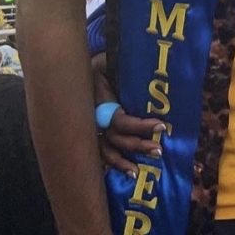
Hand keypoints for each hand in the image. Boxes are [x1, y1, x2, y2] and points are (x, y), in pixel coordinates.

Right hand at [92, 54, 162, 176]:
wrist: (73, 68)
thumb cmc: (99, 63)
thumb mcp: (108, 60)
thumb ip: (121, 65)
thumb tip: (147, 64)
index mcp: (99, 101)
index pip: (120, 121)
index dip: (140, 125)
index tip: (161, 125)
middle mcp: (93, 119)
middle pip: (115, 139)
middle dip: (137, 145)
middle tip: (159, 149)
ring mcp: (89, 128)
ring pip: (105, 151)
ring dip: (122, 162)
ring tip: (138, 172)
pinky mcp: (89, 134)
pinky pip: (97, 153)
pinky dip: (109, 164)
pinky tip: (121, 174)